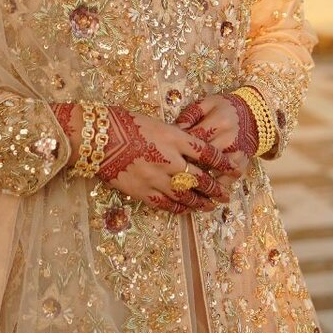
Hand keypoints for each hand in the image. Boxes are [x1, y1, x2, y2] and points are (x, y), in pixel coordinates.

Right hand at [51, 102, 238, 215]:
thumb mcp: (157, 123)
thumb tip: (190, 150)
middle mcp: (170, 160)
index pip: (207, 153)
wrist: (98, 138)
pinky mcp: (143, 191)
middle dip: (217, 189)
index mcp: (175, 138)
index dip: (223, 162)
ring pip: (187, 196)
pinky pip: (167, 204)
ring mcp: (157, 178)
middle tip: (226, 195)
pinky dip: (179, 208)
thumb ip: (175, 138)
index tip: (234, 167)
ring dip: (201, 203)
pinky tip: (186, 209)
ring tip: (210, 206)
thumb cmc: (125, 123)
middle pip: (202, 179)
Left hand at [174, 92, 257, 182]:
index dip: (178, 146)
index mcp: (218, 122)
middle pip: (202, 158)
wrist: (255, 113)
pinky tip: (203, 194)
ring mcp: (236, 154)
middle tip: (170, 172)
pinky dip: (215, 187)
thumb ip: (191, 114)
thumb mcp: (208, 103)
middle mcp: (229, 140)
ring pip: (214, 172)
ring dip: (199, 181)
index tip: (165, 153)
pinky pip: (228, 180)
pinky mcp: (242, 164)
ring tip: (182, 187)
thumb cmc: (226, 108)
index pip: (194, 138)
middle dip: (185, 166)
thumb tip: (175, 128)